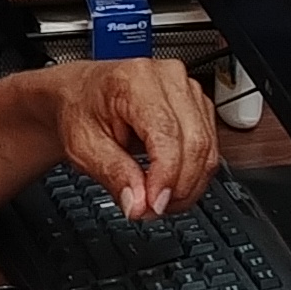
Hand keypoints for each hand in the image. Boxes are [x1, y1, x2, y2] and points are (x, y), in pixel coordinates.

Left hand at [54, 55, 217, 218]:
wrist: (82, 94)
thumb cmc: (81, 110)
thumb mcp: (83, 146)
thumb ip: (113, 174)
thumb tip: (138, 204)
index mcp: (136, 81)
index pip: (167, 134)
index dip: (166, 176)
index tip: (153, 205)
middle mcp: (169, 79)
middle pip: (195, 142)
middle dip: (178, 187)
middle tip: (150, 210)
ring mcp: (188, 90)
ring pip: (207, 148)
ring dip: (188, 185)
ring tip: (157, 201)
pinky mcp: (198, 105)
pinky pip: (209, 147)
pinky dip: (193, 175)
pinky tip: (170, 186)